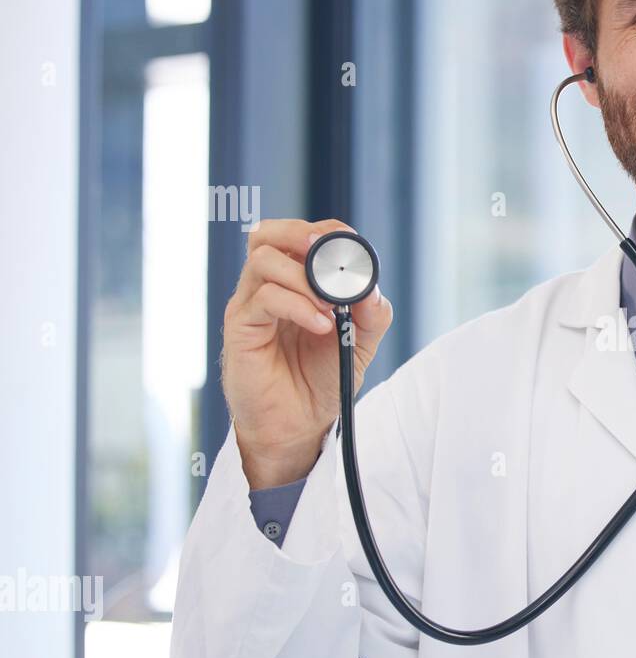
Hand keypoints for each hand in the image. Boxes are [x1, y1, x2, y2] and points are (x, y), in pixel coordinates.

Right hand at [220, 219, 392, 488]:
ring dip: (304, 278)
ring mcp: (251, 304)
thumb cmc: (322, 380)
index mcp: (296, 281)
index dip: (326, 232)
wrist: (299, 425)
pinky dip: (297, 305)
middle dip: (301, 235)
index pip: (301, 235)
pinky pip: (263, 298)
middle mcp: (269, 286)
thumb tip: (372, 288)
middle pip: (268, 233)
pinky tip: (321, 326)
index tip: (354, 250)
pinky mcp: (241, 327)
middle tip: (331, 262)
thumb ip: (372, 314)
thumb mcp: (361, 343)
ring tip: (330, 309)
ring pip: (264, 259)